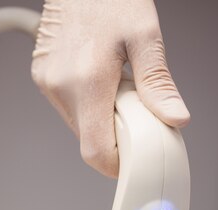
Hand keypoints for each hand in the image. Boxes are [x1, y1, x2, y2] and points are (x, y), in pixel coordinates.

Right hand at [31, 0, 189, 177]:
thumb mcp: (145, 35)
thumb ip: (158, 83)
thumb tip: (175, 117)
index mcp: (87, 81)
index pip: (96, 152)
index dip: (117, 165)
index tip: (133, 160)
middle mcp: (61, 87)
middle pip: (89, 141)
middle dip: (114, 136)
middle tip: (132, 109)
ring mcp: (48, 84)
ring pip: (79, 126)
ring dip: (101, 120)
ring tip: (115, 86)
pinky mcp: (42, 78)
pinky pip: (69, 109)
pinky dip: (88, 105)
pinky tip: (98, 78)